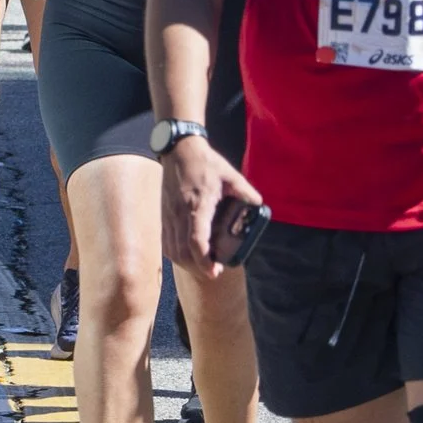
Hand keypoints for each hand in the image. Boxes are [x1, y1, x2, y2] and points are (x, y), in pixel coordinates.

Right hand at [161, 136, 262, 279]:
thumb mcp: (229, 174)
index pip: (197, 240)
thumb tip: (258, 203)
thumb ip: (244, 190)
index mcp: (198, 205)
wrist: (179, 150)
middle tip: (213, 271)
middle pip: (183, 252)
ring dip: (186, 263)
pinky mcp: (164, 215)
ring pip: (173, 250)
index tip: (214, 271)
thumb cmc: (205, 163)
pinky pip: (166, 242)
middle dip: (197, 267)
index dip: (204, 259)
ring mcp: (169, 216)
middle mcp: (180, 214)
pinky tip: (186, 255)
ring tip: (201, 265)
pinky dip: (175, 254)